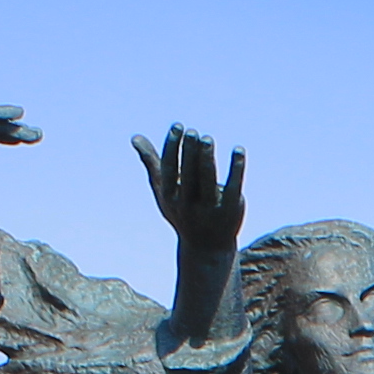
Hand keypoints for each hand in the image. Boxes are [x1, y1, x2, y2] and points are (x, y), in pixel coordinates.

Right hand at [135, 126, 248, 261]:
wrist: (206, 247)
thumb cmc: (181, 211)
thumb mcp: (164, 190)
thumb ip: (152, 163)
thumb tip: (135, 137)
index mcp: (171, 197)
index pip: (170, 169)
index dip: (173, 147)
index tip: (178, 126)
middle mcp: (189, 203)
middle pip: (189, 173)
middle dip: (190, 152)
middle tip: (193, 132)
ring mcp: (211, 208)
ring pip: (208, 179)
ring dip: (207, 157)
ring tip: (208, 139)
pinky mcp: (231, 209)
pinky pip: (235, 185)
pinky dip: (236, 167)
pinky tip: (238, 150)